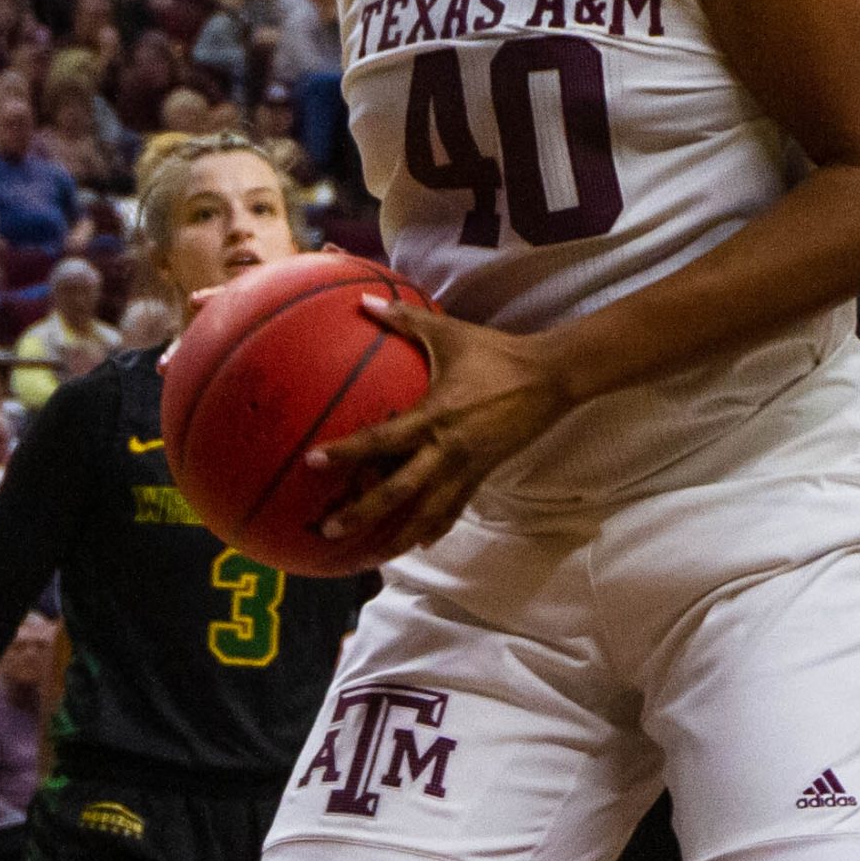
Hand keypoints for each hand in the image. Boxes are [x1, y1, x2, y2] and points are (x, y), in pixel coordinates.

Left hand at [306, 296, 569, 559]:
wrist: (547, 377)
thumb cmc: (494, 352)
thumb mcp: (448, 332)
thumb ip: (404, 318)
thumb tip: (363, 301)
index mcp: (434, 416)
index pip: (381, 440)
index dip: (346, 452)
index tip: (312, 461)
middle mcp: (447, 451)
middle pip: (397, 493)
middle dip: (361, 514)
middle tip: (327, 529)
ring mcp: (466, 469)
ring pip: (425, 515)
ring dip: (394, 538)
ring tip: (366, 559)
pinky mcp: (481, 477)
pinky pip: (453, 510)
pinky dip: (433, 529)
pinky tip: (417, 544)